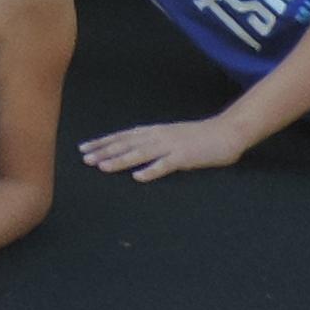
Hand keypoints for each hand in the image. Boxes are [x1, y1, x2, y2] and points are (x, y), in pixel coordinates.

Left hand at [81, 117, 244, 181]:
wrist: (226, 132)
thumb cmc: (198, 137)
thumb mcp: (170, 136)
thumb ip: (152, 141)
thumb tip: (133, 149)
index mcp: (154, 131)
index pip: (122, 136)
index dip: (103, 142)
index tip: (84, 148)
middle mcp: (158, 136)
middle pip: (126, 144)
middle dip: (104, 151)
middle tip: (85, 158)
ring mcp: (170, 146)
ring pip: (140, 154)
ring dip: (120, 160)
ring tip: (102, 166)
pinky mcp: (184, 157)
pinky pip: (165, 165)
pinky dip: (151, 171)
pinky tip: (138, 177)